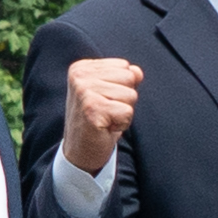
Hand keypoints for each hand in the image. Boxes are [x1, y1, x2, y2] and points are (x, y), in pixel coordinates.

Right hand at [58, 54, 143, 173]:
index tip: (105, 100)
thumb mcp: (110, 93)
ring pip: (131, 95)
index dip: (121, 87)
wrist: (80, 151)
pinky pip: (128, 111)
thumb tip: (137, 71)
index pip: (124, 66)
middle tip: (106, 111)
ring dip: (123, 111)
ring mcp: (84, 91)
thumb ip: (124, 77)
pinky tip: (106, 127)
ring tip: (106, 119)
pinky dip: (122, 124)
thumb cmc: (97, 120)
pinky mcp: (92, 108)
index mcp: (82, 68)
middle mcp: (80, 76)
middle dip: (125, 98)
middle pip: (129, 77)